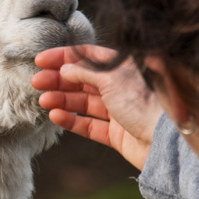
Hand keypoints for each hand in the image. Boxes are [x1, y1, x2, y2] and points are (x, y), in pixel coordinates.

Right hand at [31, 45, 163, 170]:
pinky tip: (56, 116)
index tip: (40, 61)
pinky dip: (71, 119)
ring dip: (61, 100)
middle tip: (36, 82)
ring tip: (43, 101)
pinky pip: (88, 124)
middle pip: (82, 80)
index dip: (63, 57)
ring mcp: (116, 111)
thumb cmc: (142, 104)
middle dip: (58, 80)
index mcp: (120, 67)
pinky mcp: (115, 133)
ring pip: (82, 102)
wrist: (162, 142)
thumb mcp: (110, 79)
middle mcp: (118, 87)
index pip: (86, 57)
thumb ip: (84, 72)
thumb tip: (64, 69)